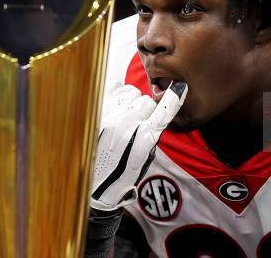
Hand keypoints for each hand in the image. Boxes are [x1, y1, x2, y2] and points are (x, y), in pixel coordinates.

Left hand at [90, 80, 187, 210]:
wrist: (92, 183)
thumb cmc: (120, 173)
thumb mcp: (144, 158)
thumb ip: (152, 134)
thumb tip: (156, 112)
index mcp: (144, 138)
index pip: (164, 111)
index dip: (174, 97)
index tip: (178, 88)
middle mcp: (128, 124)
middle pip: (146, 101)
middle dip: (145, 109)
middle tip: (136, 123)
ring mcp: (110, 116)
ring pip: (131, 92)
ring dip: (131, 101)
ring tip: (123, 116)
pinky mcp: (96, 111)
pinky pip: (113, 88)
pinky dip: (116, 95)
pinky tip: (114, 107)